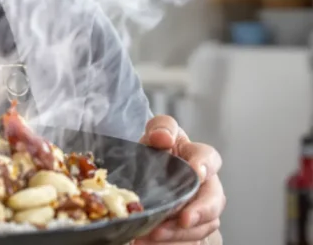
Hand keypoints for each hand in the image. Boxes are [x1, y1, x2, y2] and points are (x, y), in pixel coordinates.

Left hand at [134, 115, 225, 243]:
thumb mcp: (156, 135)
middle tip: (184, 220)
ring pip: (203, 225)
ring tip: (152, 234)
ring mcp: (202, 209)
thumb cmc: (158, 152)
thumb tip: (163, 137)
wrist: (149, 175)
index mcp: (197, 157)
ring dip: (179, 232)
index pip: (209, 157)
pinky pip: (188, 240)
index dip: (205, 164)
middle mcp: (206, 185)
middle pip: (215, 200)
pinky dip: (169, 243)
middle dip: (201, 211)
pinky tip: (146, 241)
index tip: (197, 172)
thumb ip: (160, 129)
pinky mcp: (192, 229)